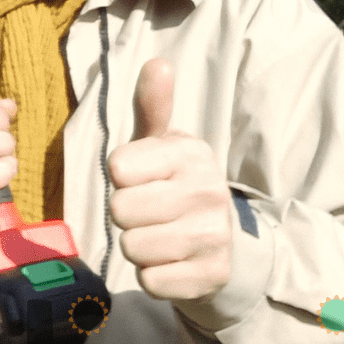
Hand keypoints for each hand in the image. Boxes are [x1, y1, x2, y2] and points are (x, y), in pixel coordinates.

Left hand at [108, 58, 230, 300]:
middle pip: (120, 209)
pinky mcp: (211, 275)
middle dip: (126, 215)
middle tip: (149, 212)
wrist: (225, 243)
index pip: (117, 167)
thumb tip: (157, 63)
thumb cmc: (176, 186)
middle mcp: (207, 192)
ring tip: (159, 236)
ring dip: (137, 247)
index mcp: (191, 154)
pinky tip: (171, 263)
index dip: (121, 177)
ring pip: (133, 247)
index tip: (142, 178)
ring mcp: (213, 236)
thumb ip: (152, 107)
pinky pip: (150, 281)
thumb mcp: (163, 144)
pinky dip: (152, 276)